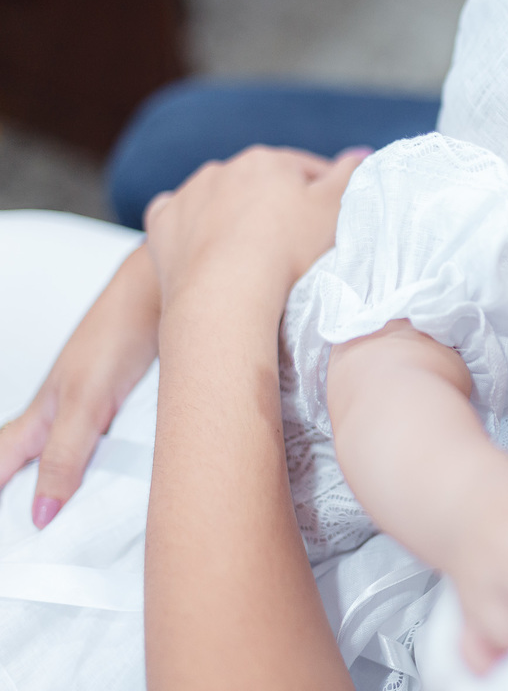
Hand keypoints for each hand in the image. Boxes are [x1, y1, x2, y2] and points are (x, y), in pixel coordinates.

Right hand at [0, 245, 159, 527]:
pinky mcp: (133, 400)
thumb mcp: (88, 400)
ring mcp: (101, 404)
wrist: (169, 292)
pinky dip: (122, 464)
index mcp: (46, 414)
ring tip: (89, 526)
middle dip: (31, 497)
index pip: (5, 461)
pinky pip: (119, 441)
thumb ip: (67, 453)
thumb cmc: (122, 329)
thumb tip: (41, 510)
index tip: (5, 534)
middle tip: (35, 538)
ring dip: (83, 486)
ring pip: (84, 455)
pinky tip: (141, 481)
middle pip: (41, 462)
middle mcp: (70, 410)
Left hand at [144, 146, 361, 312]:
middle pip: (260, 184)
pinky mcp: (162, 225)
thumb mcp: (336, 211)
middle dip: (277, 203)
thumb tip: (360, 152)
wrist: (224, 296)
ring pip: (219, 200)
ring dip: (235, 215)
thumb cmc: (288, 253)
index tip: (334, 220)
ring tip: (253, 252)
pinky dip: (193, 229)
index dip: (324, 194)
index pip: (305, 169)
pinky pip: (180, 220)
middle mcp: (223, 168)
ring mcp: (188, 195)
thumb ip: (351, 176)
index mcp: (267, 159)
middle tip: (296, 241)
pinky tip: (207, 248)